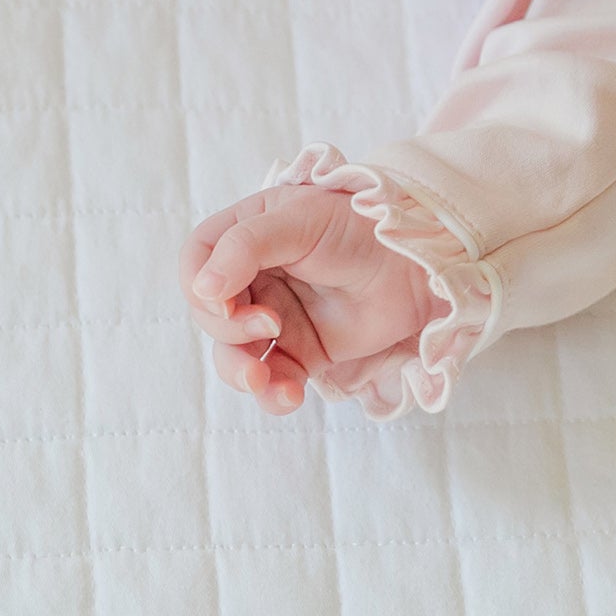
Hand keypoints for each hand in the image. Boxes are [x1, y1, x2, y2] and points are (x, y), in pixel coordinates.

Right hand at [181, 182, 437, 413]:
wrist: (419, 263)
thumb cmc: (361, 226)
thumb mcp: (301, 220)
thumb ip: (246, 246)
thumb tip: (202, 288)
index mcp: (246, 234)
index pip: (196, 262)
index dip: (200, 286)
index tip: (226, 300)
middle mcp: (254, 277)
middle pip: (210, 314)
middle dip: (228, 329)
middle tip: (268, 325)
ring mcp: (275, 316)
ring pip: (233, 354)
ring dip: (239, 371)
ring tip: (261, 379)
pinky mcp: (302, 351)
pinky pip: (272, 380)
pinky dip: (273, 393)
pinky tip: (287, 396)